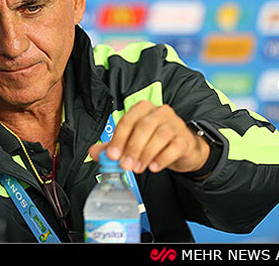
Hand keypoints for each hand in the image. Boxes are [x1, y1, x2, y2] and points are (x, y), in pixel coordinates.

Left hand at [88, 101, 209, 173]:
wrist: (182, 148)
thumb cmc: (154, 141)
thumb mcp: (132, 142)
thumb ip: (113, 146)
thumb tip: (93, 152)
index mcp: (144, 109)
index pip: (129, 120)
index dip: (119, 138)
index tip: (112, 155)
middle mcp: (160, 112)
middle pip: (144, 126)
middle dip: (132, 147)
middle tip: (125, 165)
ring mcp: (175, 124)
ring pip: (160, 135)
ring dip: (146, 154)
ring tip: (138, 168)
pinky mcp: (185, 139)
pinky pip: (175, 146)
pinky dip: (162, 158)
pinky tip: (153, 167)